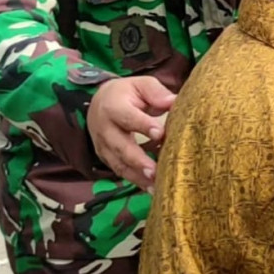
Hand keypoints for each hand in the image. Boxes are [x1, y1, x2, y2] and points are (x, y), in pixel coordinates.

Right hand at [87, 76, 175, 190]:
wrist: (99, 102)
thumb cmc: (127, 93)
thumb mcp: (141, 85)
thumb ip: (156, 93)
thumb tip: (174, 102)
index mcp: (114, 107)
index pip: (128, 117)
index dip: (144, 125)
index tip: (160, 133)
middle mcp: (105, 129)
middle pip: (121, 146)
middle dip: (138, 160)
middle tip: (155, 171)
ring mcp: (103, 146)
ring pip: (119, 164)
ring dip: (138, 177)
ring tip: (157, 186)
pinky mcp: (107, 158)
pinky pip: (120, 171)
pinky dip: (136, 181)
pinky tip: (152, 189)